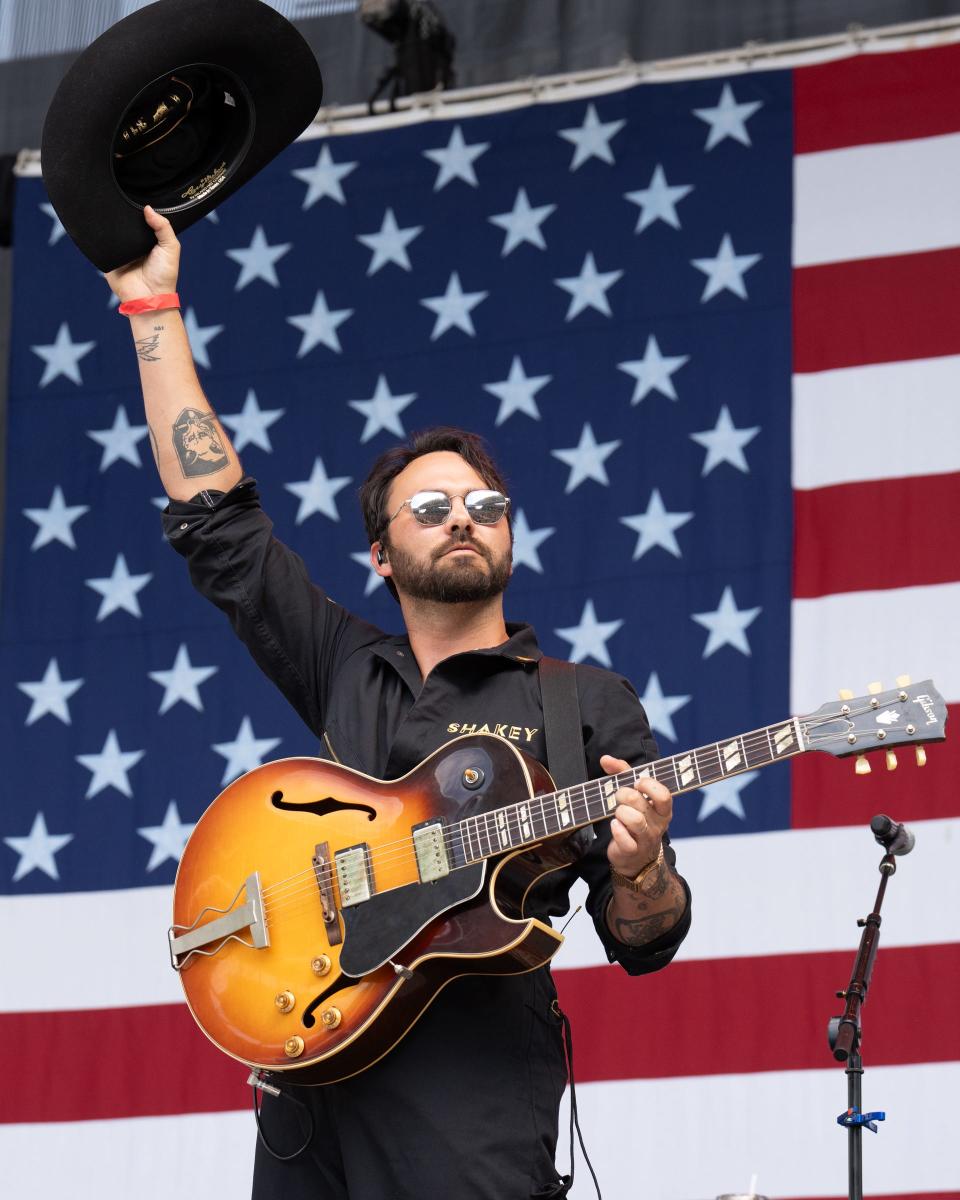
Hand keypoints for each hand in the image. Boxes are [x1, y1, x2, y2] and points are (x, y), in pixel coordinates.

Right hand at [104, 205, 180, 301]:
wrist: (149, 297)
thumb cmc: (164, 275)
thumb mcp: (171, 248)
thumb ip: (163, 227)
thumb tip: (148, 208)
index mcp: (147, 240)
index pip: (140, 220)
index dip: (138, 209)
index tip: (134, 196)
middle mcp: (133, 243)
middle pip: (124, 224)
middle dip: (122, 214)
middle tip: (120, 199)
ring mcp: (119, 250)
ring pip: (111, 231)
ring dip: (109, 224)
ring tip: (108, 208)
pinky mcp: (107, 257)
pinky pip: (99, 244)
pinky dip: (98, 236)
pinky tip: (97, 224)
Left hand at [600, 754, 672, 877]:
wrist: (635, 857)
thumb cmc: (636, 818)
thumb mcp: (635, 794)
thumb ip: (623, 774)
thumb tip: (606, 759)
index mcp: (663, 809)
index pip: (664, 795)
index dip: (648, 785)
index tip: (637, 783)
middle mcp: (658, 824)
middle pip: (640, 802)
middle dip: (623, 795)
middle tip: (619, 797)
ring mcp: (647, 838)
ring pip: (634, 820)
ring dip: (620, 812)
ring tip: (617, 813)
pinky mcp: (633, 851)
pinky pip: (625, 839)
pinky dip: (617, 830)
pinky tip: (615, 826)